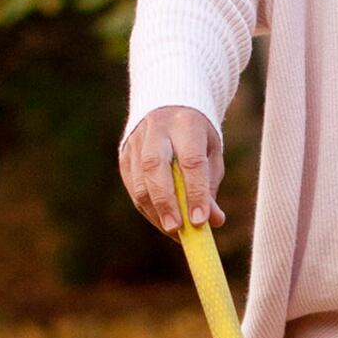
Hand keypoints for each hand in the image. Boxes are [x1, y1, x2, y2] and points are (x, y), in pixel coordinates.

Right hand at [120, 106, 225, 231]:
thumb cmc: (195, 136)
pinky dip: (148, 208)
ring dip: (156, 211)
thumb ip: (210, 186)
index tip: (200, 221)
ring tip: (174, 231)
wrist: (167, 105)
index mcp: (186, 124)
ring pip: (140, 181)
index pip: (191, 162)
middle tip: (177, 230)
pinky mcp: (124, 155)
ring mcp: (136, 141)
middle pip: (155, 167)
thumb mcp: (211, 154)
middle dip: (166, 203)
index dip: (195, 193)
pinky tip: (162, 220)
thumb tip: (213, 221)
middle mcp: (157, 129)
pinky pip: (133, 187)